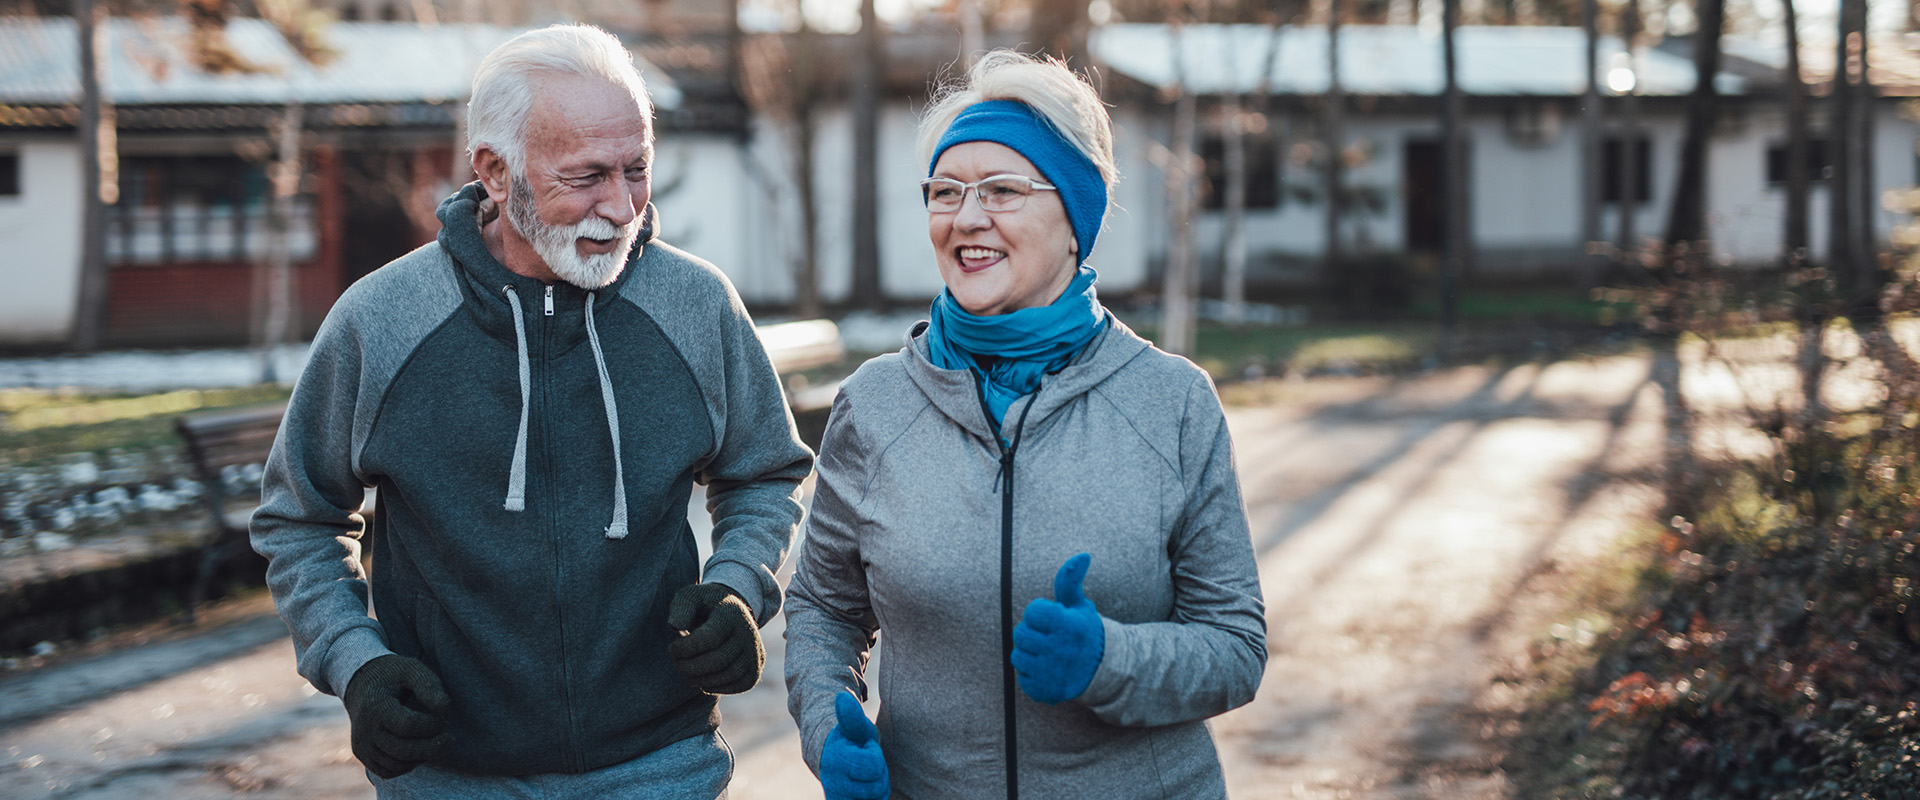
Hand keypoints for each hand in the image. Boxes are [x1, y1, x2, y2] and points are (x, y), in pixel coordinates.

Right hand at [342, 654, 452, 778]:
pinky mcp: (363, 755)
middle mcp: (365, 730)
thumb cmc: (392, 675)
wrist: (361, 683)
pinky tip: (418, 750)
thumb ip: (428, 685)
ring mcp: (362, 745)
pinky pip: (388, 771)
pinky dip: (407, 765)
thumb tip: (445, 706)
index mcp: (376, 707)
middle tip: (449, 740)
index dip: (431, 726)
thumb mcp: (411, 669)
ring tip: (433, 742)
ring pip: (397, 764)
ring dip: (421, 757)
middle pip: (403, 750)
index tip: (444, 719)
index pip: (407, 725)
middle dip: (432, 748)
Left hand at [667, 583, 764, 694]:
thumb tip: (676, 626)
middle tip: (677, 663)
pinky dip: (719, 687)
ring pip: (730, 675)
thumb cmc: (704, 606)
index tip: (672, 648)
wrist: (730, 612)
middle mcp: (749, 632)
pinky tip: (703, 680)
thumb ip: (681, 607)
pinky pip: (741, 684)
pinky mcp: (756, 667)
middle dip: (690, 667)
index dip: (684, 649)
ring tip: (687, 673)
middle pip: (718, 660)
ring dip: (702, 679)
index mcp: (731, 612)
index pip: (708, 639)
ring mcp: (756, 651)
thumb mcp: (690, 597)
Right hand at [819, 690, 888, 799]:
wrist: (831, 760)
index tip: (865, 747)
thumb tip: (842, 697)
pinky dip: (873, 798)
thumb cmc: (850, 739)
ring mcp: (838, 798)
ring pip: (876, 799)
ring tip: (867, 775)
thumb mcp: (855, 727)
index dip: (874, 753)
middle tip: (867, 762)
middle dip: (879, 773)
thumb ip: (852, 716)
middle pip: (877, 787)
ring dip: (877, 788)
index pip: (874, 765)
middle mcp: (833, 784)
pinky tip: (865, 787)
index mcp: (836, 760)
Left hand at [1011, 552, 1105, 704]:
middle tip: (1049, 637)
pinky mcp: (1044, 690)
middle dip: (1033, 633)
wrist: (1101, 671)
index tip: (1053, 620)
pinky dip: (1032, 674)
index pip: (1032, 611)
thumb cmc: (1085, 632)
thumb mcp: (1079, 605)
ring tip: (1048, 654)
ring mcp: (1051, 672)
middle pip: (1021, 633)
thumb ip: (1071, 580)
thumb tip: (1082, 555)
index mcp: (1067, 625)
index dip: (1040, 614)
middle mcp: (1059, 649)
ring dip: (1029, 653)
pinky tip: (1048, 670)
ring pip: (1017, 656)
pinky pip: (1022, 677)